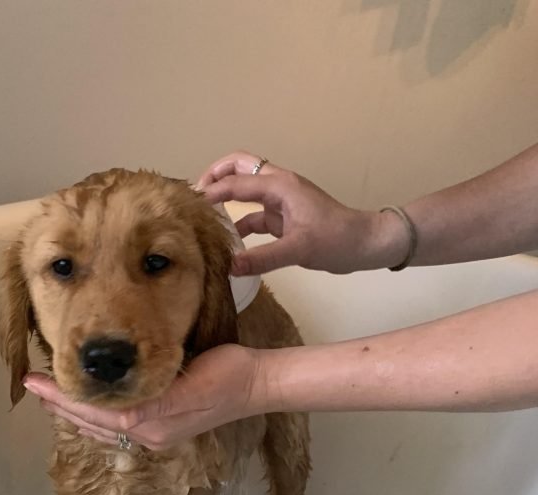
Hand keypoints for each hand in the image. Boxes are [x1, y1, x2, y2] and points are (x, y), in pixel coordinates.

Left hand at [24, 345, 262, 449]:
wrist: (255, 384)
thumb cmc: (226, 376)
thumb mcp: (190, 386)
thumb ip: (155, 404)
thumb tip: (120, 417)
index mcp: (149, 426)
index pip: (93, 415)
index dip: (61, 399)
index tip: (34, 382)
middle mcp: (146, 435)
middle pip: (91, 424)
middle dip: (60, 406)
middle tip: (31, 385)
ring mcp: (154, 435)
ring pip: (101, 428)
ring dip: (74, 413)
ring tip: (51, 397)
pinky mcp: (163, 428)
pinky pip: (117, 427)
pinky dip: (95, 418)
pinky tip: (89, 409)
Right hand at [196, 150, 403, 274]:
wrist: (366, 243)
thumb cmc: (337, 240)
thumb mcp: (299, 249)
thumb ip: (262, 258)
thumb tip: (229, 266)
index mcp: (280, 186)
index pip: (237, 182)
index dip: (211, 190)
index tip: (188, 203)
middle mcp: (278, 187)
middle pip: (240, 168)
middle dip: (216, 176)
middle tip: (196, 196)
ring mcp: (282, 202)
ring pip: (247, 192)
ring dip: (227, 201)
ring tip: (205, 219)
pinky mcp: (285, 219)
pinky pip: (255, 216)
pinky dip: (240, 224)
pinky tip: (229, 243)